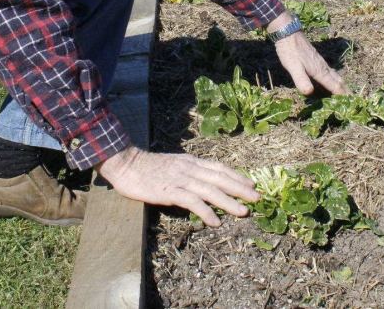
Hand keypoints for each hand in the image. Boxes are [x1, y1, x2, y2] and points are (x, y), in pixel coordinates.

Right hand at [96, 147, 259, 225]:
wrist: (126, 164)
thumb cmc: (146, 166)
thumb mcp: (172, 164)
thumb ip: (187, 171)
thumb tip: (201, 181)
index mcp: (190, 162)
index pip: (219, 168)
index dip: (237, 176)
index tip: (251, 184)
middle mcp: (189, 169)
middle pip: (220, 178)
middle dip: (240, 188)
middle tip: (257, 198)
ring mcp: (180, 179)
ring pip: (210, 190)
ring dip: (228, 201)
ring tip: (243, 212)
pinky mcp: (170, 191)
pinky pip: (192, 201)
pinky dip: (206, 211)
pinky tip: (214, 221)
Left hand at [269, 15, 347, 95]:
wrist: (288, 34)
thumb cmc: (291, 51)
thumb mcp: (293, 67)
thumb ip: (301, 79)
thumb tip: (309, 92)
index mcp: (320, 71)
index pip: (335, 86)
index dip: (343, 95)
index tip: (353, 104)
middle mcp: (323, 67)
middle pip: (339, 81)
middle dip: (346, 91)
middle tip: (354, 101)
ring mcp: (321, 63)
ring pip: (336, 76)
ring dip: (342, 85)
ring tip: (346, 93)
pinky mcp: (317, 60)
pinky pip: (331, 72)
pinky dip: (335, 79)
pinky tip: (331, 80)